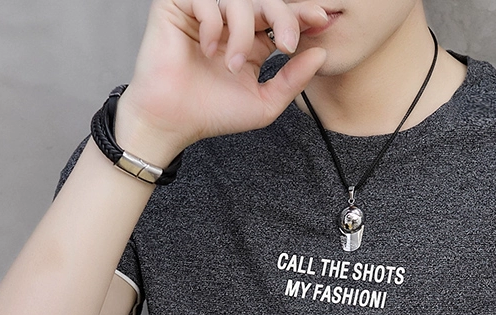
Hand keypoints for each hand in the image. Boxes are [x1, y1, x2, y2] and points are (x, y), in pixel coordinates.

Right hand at [113, 0, 328, 161]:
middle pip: (267, 0)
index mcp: (252, 40)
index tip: (322, 19)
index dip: (302, 14)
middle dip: (285, 17)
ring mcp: (205, 11)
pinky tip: (207, 50)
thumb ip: (294, 81)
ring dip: (244, 34)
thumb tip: (321, 54)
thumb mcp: (264, 103)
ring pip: (239, 0)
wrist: (173, 121)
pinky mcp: (178, 5)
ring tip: (233, 65)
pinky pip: (207, 1)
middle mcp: (230, 22)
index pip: (281, 16)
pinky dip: (214, 25)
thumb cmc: (213, 114)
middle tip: (288, 45)